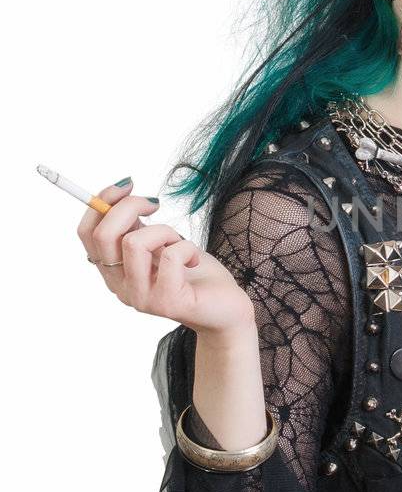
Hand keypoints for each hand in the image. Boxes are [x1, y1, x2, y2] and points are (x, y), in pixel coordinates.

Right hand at [77, 179, 255, 335]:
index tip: (128, 185)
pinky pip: (170, 256)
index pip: (87, 233)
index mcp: (112, 270)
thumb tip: (119, 194)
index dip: (101, 202)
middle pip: (103, 235)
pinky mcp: (167, 303)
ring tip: (178, 241)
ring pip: (133, 243)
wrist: (224, 306)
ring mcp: (140, 298)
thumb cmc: (193, 272)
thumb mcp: (159, 242)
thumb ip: (136, 225)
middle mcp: (119, 287)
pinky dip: (187, 247)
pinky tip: (194, 259)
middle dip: (129, 206)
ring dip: (163, 230)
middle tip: (155, 203)